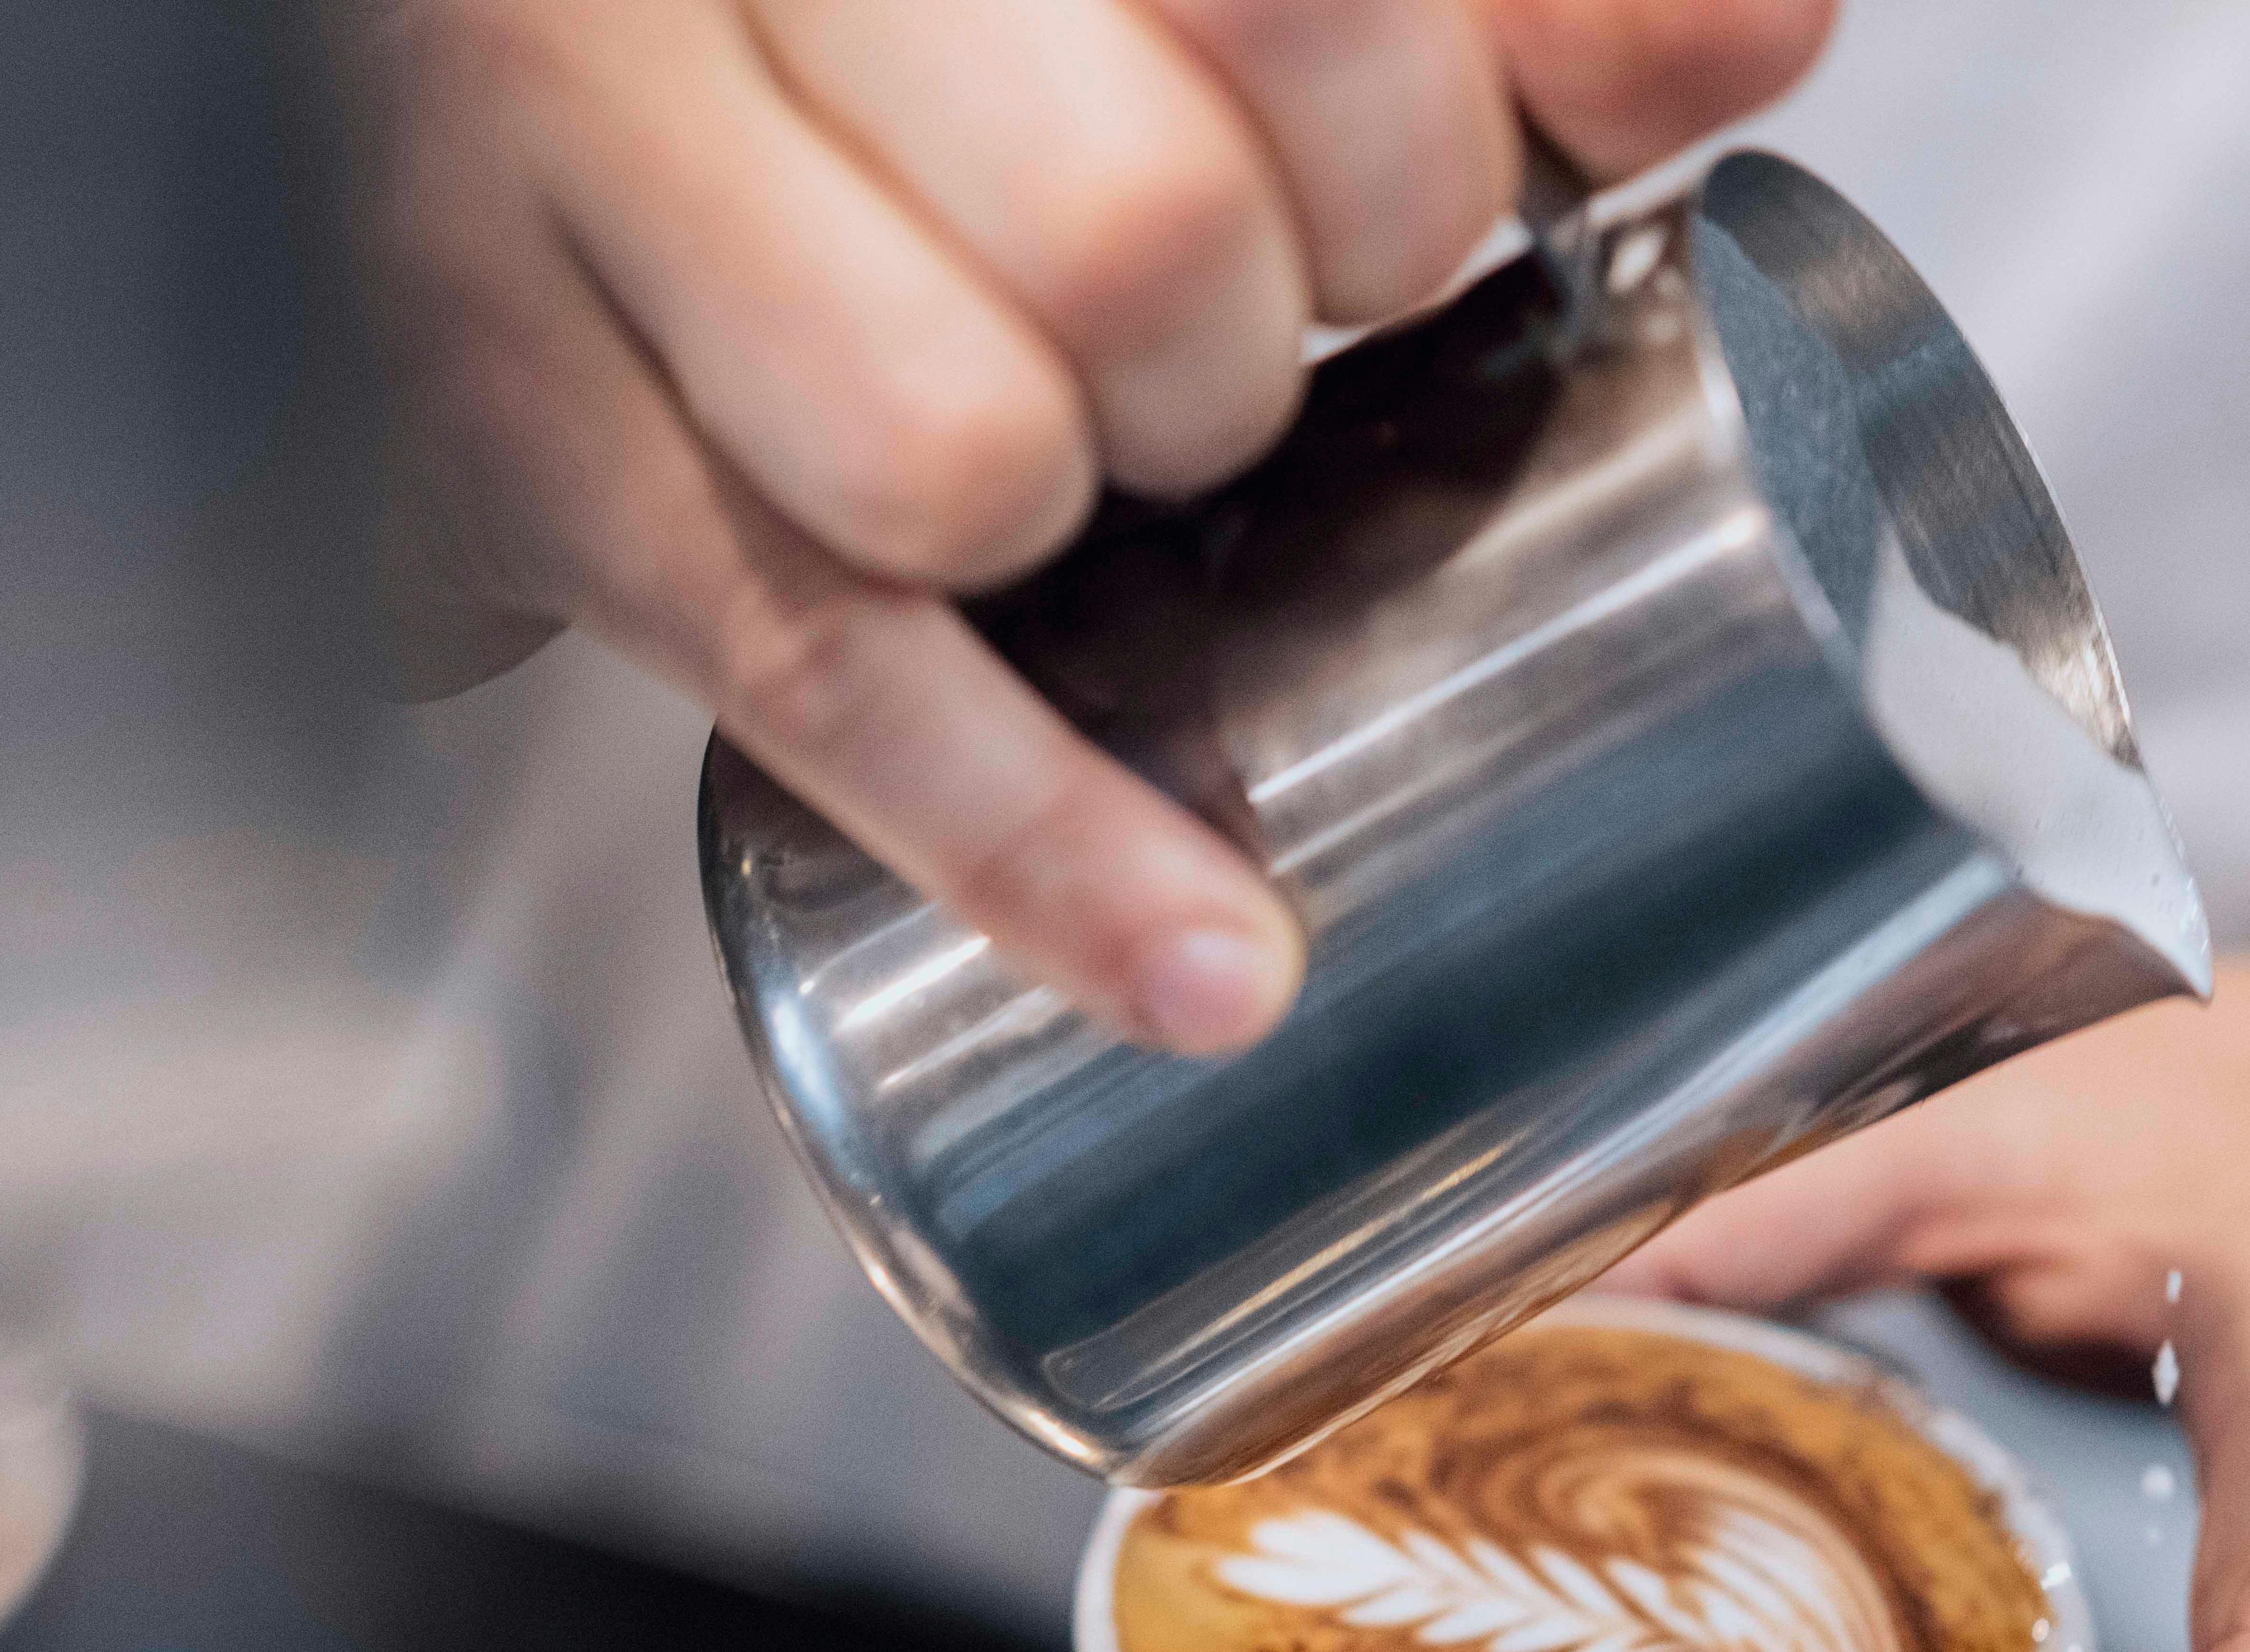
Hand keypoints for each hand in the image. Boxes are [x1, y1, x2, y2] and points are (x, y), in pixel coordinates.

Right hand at [338, 0, 1834, 1051]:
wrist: (494, 83)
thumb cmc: (891, 37)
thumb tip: (1755, 42)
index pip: (1311, 8)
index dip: (1421, 150)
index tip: (1402, 212)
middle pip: (1145, 230)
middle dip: (1259, 346)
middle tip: (1220, 341)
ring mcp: (562, 154)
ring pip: (968, 452)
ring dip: (1089, 511)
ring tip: (1055, 458)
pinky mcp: (494, 414)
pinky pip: (825, 674)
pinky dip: (1037, 843)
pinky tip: (1203, 959)